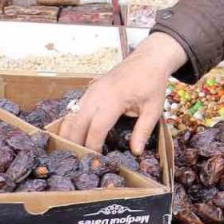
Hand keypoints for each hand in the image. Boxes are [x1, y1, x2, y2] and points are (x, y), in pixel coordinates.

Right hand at [58, 32, 185, 153]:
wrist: (148, 60)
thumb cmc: (152, 84)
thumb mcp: (154, 108)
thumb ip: (143, 130)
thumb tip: (135, 151)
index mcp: (113, 100)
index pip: (96, 128)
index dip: (92, 146)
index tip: (94, 162)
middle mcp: (96, 96)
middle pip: (76, 124)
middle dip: (75, 144)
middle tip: (77, 162)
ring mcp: (90, 92)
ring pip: (70, 117)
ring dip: (69, 135)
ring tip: (71, 154)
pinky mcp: (88, 91)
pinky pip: (73, 110)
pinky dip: (70, 124)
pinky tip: (72, 137)